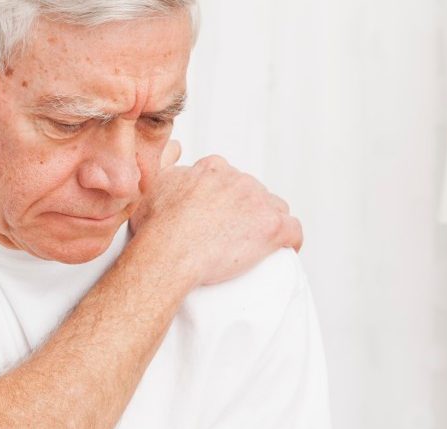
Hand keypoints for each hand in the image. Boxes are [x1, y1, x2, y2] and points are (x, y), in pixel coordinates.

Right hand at [129, 143, 302, 286]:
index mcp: (212, 168)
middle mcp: (238, 179)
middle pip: (252, 192)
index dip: (225, 196)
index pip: (228, 177)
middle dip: (246, 210)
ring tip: (253, 244)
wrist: (168, 253)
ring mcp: (258, 201)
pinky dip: (290, 240)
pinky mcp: (272, 227)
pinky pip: (294, 230)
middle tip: (230, 234)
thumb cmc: (156, 229)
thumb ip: (167, 169)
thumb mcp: (152, 188)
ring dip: (267, 223)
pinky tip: (282, 249)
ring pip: (275, 208)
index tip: (218, 212)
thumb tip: (175, 157)